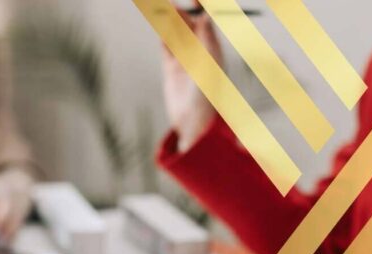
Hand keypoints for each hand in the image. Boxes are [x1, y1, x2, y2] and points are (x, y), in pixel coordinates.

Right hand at [162, 5, 221, 150]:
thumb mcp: (209, 66)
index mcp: (214, 50)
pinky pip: (167, 45)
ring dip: (169, 18)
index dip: (200, 8)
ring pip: (176, 32)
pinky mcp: (172, 68)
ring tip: (159, 5)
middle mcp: (201, 52)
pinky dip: (162, 32)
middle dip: (181, 10)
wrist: (193, 123)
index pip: (207, 21)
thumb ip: (207, 41)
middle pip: (190, 23)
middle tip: (170, 2)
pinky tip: (158, 20)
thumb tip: (206, 17)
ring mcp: (186, 59)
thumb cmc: (208, 97)